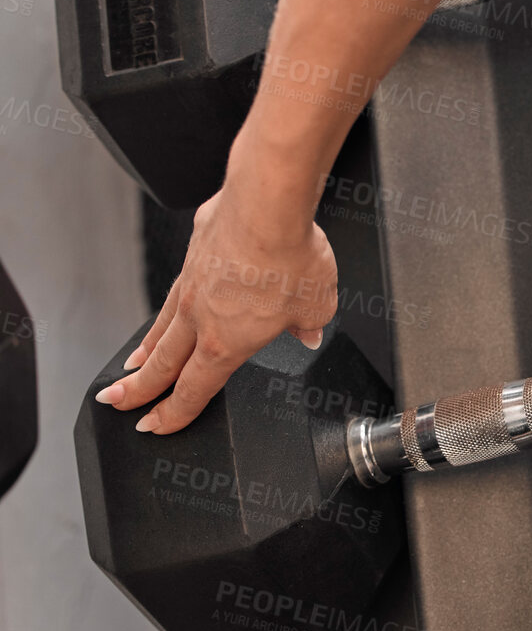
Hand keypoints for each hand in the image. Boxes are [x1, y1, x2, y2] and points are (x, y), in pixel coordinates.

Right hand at [94, 183, 337, 433]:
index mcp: (226, 343)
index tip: (154, 426)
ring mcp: (192, 283)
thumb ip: (308, 324)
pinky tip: (174, 304)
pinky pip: (178, 287)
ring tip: (133, 364)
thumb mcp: (316, 305)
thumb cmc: (290, 257)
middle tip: (117, 402)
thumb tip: (308, 331)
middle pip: (162, 364)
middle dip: (138, 390)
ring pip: (163, 326)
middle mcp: (200, 317)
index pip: (193, 391)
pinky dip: (169, 306)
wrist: (266, 204)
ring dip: (146, 349)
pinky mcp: (194, 251)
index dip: (172, 414)